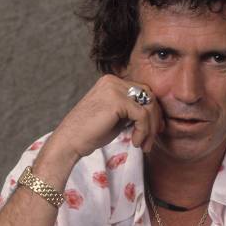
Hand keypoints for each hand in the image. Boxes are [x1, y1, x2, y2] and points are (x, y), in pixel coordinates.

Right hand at [49, 74, 165, 160]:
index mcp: (112, 82)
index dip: (152, 112)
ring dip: (150, 129)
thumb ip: (132, 111)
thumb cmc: (91, 133)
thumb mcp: (116, 117)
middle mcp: (113, 81)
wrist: (70, 141)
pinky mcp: (116, 101)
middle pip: (149, 96)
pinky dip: (143, 131)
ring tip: (143, 145)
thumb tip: (156, 116)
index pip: (143, 92)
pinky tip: (135, 142)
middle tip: (150, 141)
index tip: (153, 132)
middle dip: (154, 120)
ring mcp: (114, 88)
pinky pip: (142, 115)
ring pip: (148, 106)